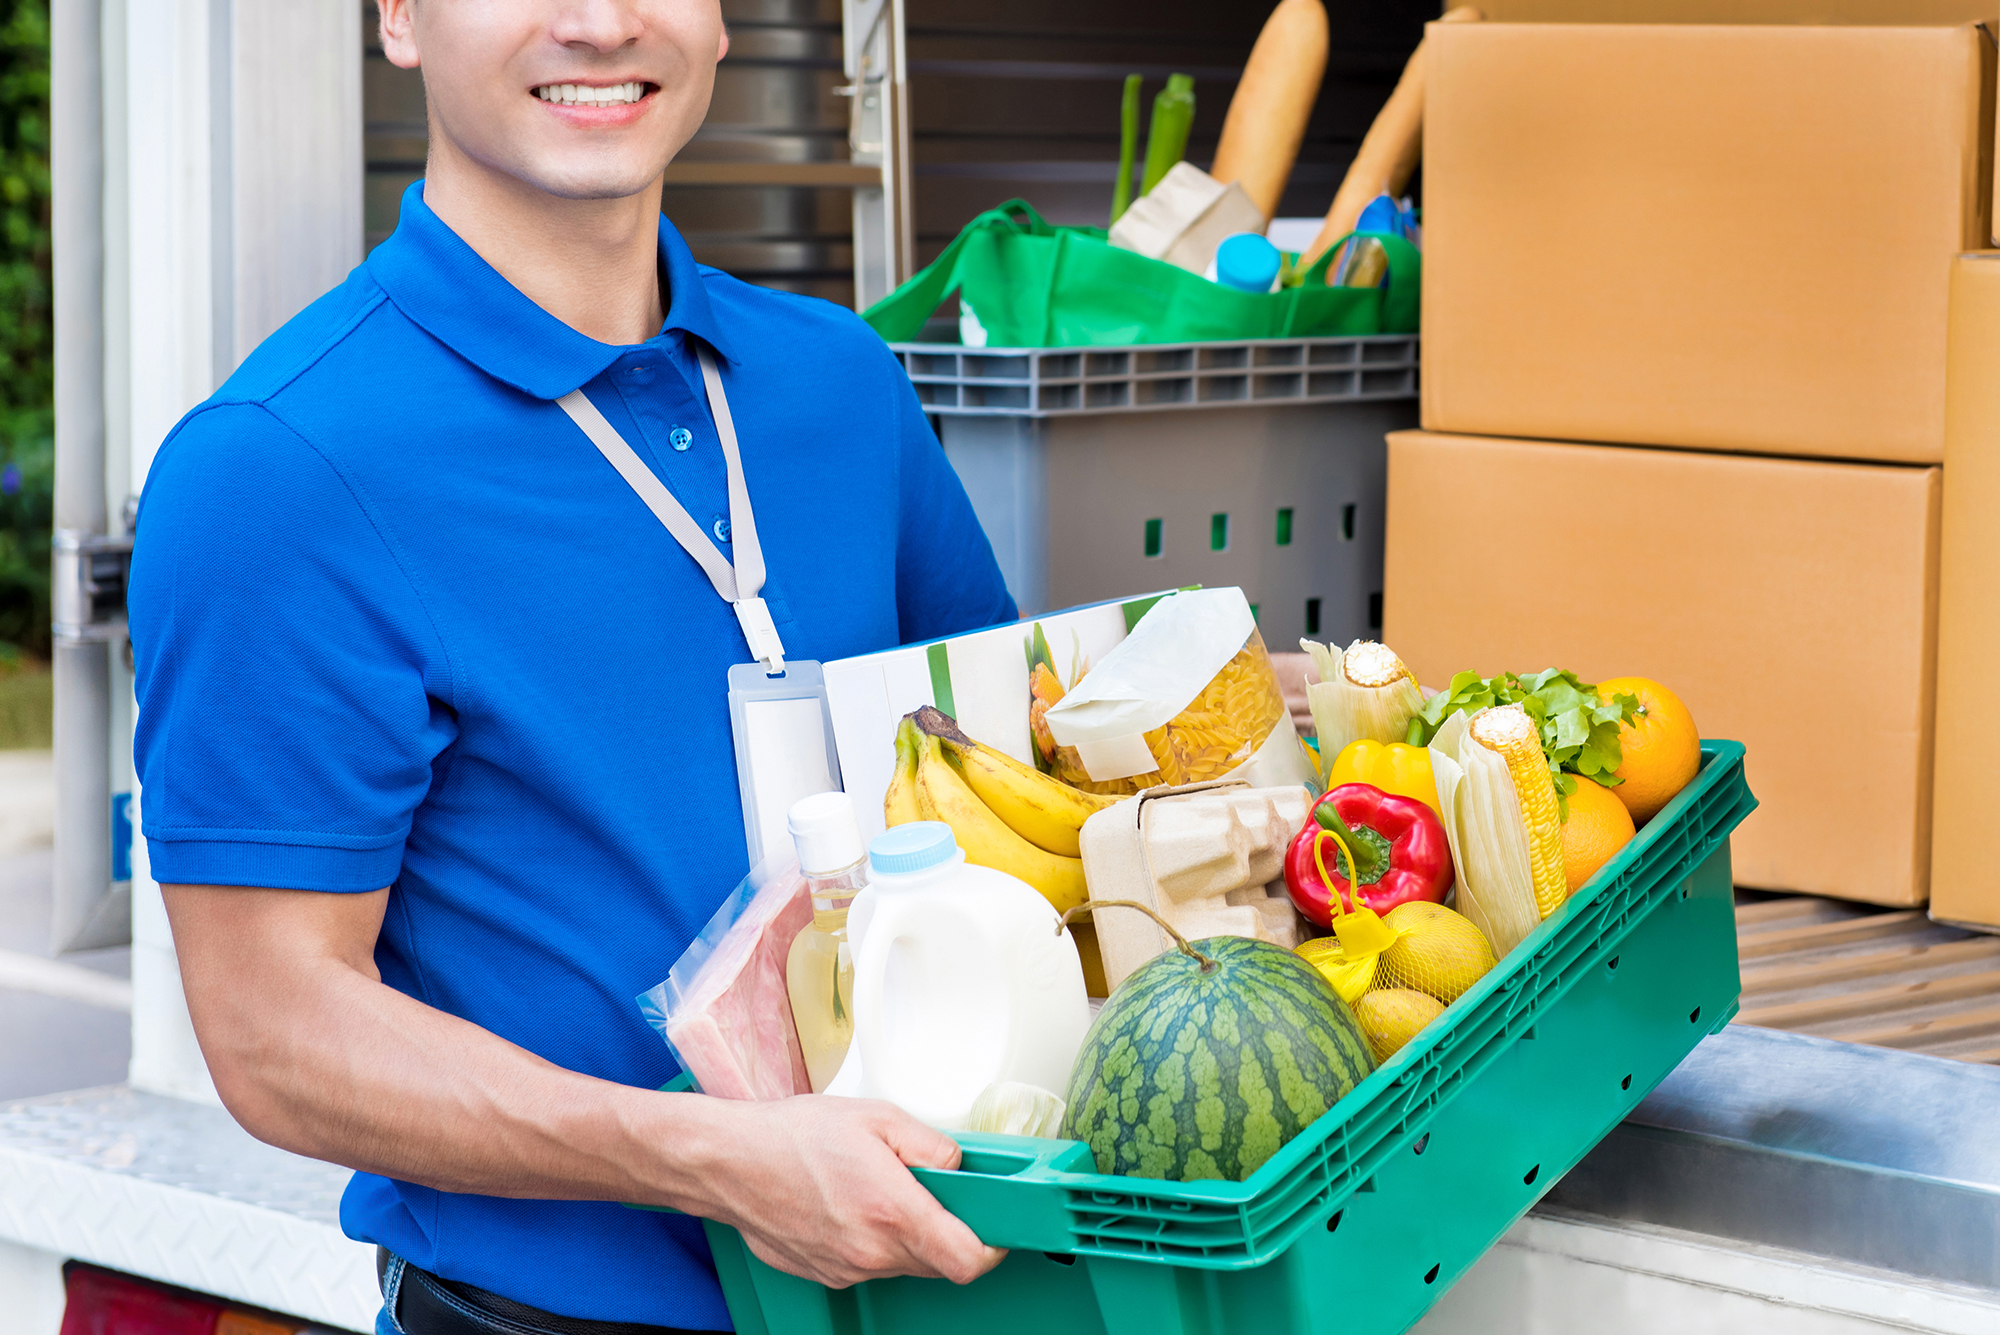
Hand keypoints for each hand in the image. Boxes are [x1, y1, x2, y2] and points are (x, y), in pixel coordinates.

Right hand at [673, 1094, 1007, 1287]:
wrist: (729, 1162)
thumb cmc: (793, 1136)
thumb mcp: (877, 1117)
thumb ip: (932, 1145)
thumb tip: (960, 1166)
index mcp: (893, 1212)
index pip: (968, 1260)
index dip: (992, 1247)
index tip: (995, 1226)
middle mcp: (872, 1252)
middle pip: (939, 1262)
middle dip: (948, 1230)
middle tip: (934, 1190)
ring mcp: (847, 1269)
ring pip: (904, 1263)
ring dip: (908, 1234)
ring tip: (882, 1188)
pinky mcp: (827, 1274)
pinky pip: (870, 1264)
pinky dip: (875, 1240)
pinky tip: (852, 1203)